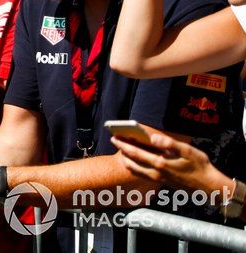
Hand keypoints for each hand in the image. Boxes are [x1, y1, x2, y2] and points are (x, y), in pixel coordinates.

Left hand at [112, 132, 226, 193]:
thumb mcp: (187, 151)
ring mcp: (158, 179)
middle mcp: (156, 173)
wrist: (209, 187)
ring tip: (122, 151)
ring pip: (136, 170)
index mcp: (160, 164)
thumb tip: (152, 137)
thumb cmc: (200, 166)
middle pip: (132, 162)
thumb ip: (169, 143)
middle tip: (114, 141)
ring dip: (127, 160)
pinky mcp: (162, 182)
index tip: (114, 137)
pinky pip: (143, 174)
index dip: (123, 145)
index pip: (136, 153)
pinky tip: (136, 162)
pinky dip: (135, 167)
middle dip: (122, 151)